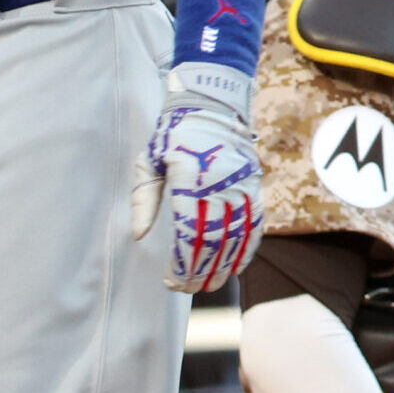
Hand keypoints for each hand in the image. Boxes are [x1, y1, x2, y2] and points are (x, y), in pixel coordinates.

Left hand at [130, 63, 263, 293]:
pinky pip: (254, 225)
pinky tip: (236, 267)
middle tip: (186, 289)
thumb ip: (143, 199)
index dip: (182, 262)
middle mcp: (219, 185)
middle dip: (199, 270)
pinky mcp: (255, 187)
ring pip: (235, 238)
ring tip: (209, 285)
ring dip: (223, 266)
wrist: (213, 103)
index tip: (171, 281)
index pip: (188, 232)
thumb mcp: (148, 160)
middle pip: (212, 240)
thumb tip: (138, 235)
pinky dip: (246, 249)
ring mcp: (241, 186)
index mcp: (188, 179)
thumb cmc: (174, 133)